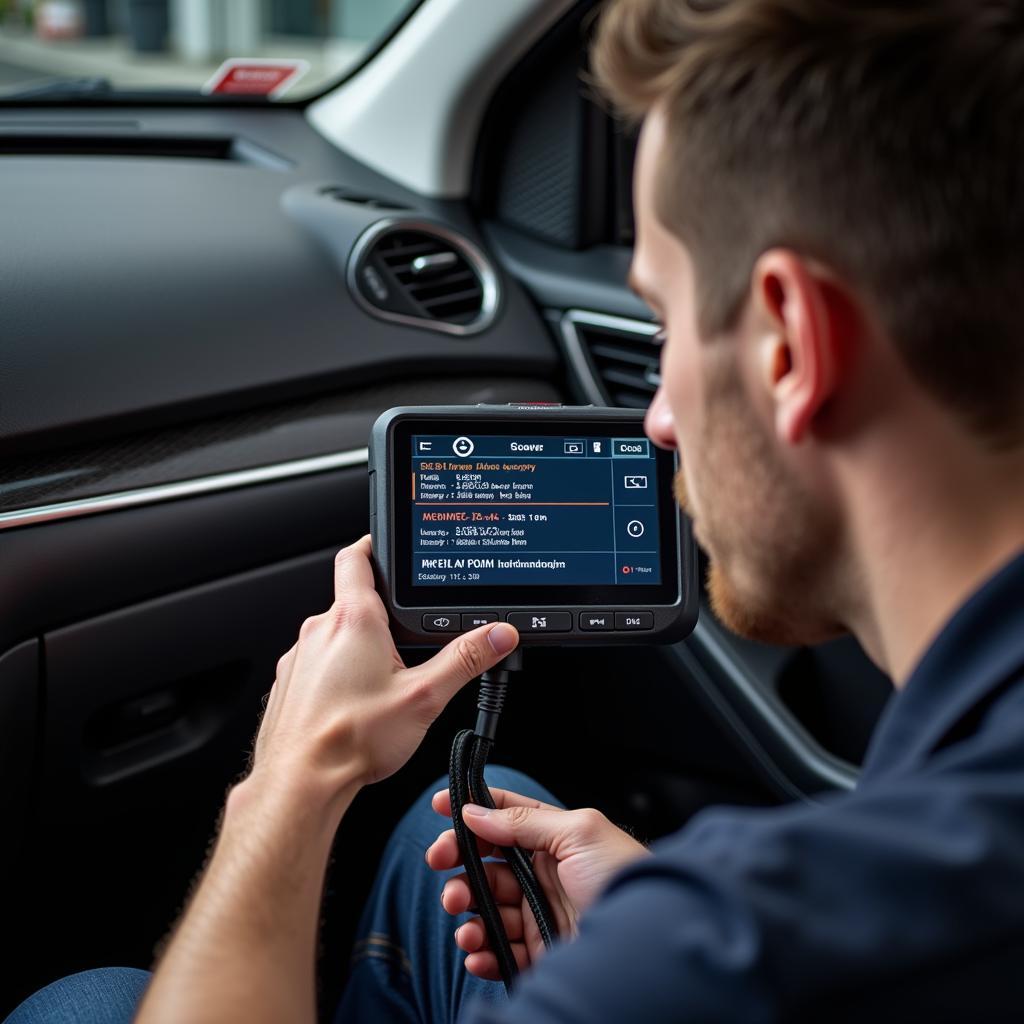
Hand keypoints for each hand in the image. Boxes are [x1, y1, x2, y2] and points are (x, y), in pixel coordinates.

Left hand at [248, 536, 519, 803]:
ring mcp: (298, 659)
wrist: (300, 784)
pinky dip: (337, 676)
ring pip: (334, 637)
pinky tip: (355, 705)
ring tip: (384, 683)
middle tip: (407, 639)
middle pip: (352, 602)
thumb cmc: (350, 741)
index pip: (357, 558)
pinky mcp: (288, 686)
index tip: (386, 544)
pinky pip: (316, 666)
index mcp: (353, 621)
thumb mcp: (424, 697)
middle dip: (381, 616)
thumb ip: (465, 660)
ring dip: (358, 649)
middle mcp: (319, 632)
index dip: (374, 545)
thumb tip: (497, 634)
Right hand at [426, 786, 648, 979]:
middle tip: (441, 865)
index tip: (439, 806)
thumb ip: (524, 822)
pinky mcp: (539, 953)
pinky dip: (480, 951)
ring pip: (486, 908)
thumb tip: (476, 810)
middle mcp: (543, 874)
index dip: (472, 809)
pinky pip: (498, 951)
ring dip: (465, 912)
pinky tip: (477, 950)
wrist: (649, 943)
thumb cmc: (626, 878)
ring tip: (464, 921)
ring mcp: (539, 914)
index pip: (504, 817)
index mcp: (554, 838)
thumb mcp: (579, 833)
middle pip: (486, 864)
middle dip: (458, 864)